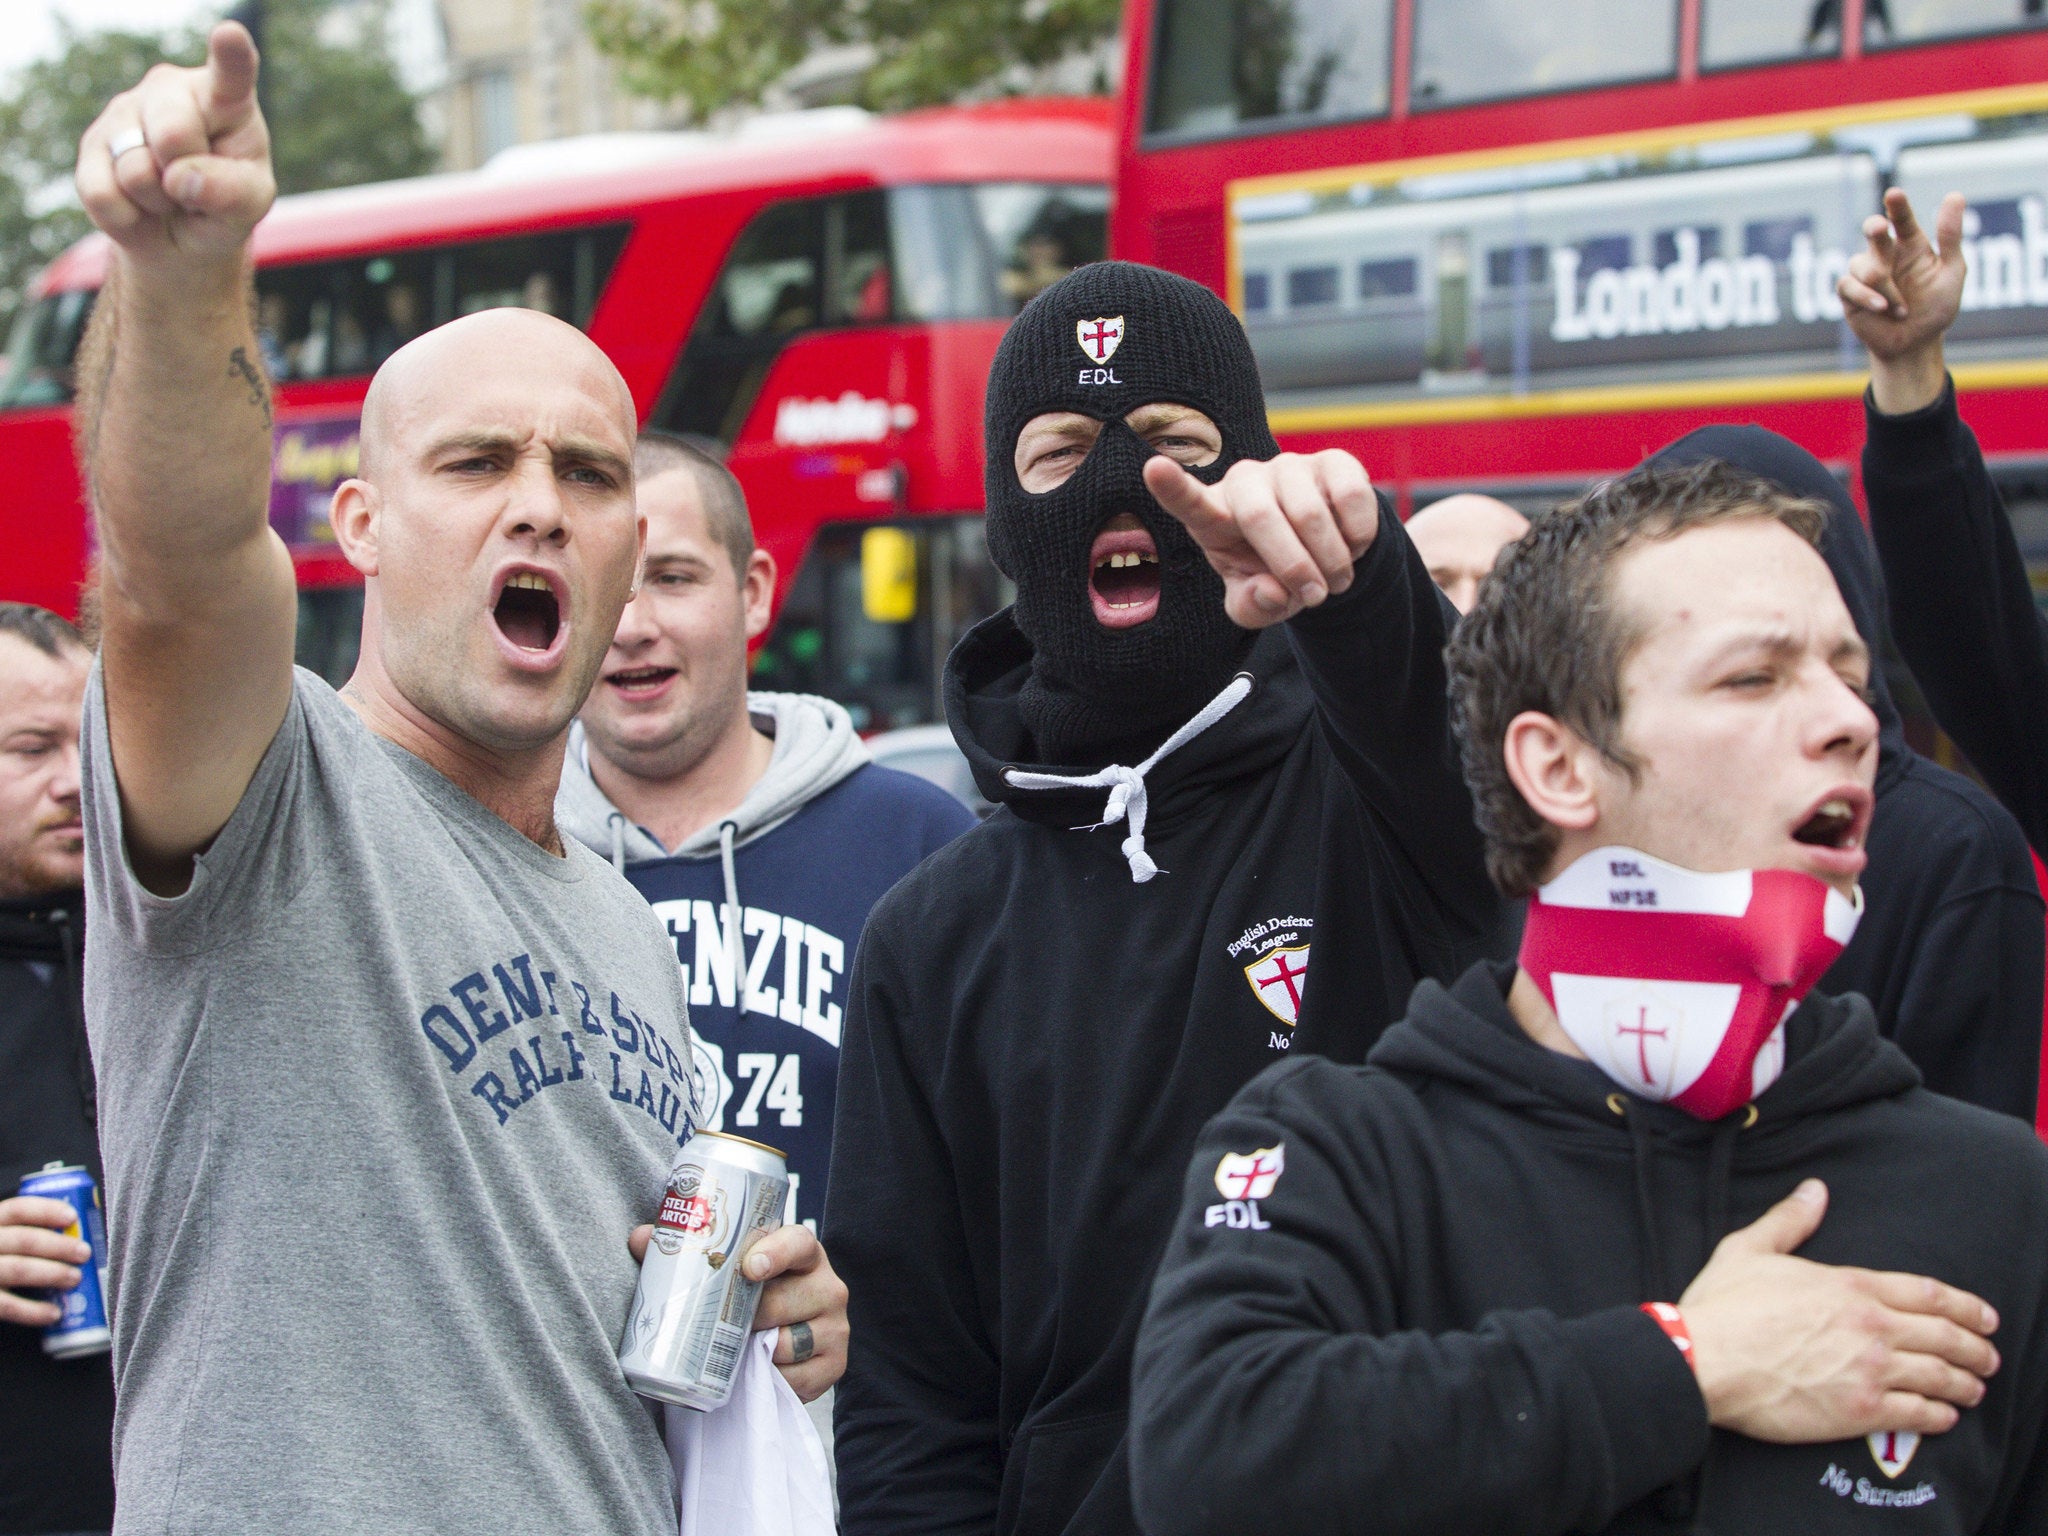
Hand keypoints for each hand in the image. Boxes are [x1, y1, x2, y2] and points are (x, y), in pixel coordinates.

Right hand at [0, 1196, 93, 1328]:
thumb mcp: (3, 1240)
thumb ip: (24, 1234)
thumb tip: (74, 1235)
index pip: (17, 1209)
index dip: (46, 1210)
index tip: (72, 1216)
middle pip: (23, 1239)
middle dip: (58, 1246)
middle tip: (84, 1253)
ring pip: (17, 1269)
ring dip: (51, 1273)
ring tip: (74, 1278)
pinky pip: (6, 1305)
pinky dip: (33, 1311)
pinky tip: (53, 1313)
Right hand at [74, 22, 274, 275]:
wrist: (180, 238)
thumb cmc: (224, 207)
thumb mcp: (249, 206)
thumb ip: (232, 192)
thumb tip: (181, 179)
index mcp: (225, 98)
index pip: (230, 75)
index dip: (229, 55)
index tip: (230, 34)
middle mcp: (172, 91)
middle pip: (174, 135)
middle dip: (186, 175)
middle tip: (195, 185)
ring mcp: (126, 112)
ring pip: (137, 171)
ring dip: (158, 201)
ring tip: (169, 195)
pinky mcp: (92, 146)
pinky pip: (105, 195)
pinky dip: (128, 217)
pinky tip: (138, 204)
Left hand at [628, 1222, 847, 1401]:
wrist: (784, 1334)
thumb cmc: (752, 1294)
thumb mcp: (729, 1269)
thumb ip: (687, 1250)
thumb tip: (641, 1238)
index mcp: (803, 1253)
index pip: (798, 1243)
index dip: (776, 1252)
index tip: (748, 1267)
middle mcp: (827, 1285)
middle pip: (786, 1300)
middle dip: (750, 1314)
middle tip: (722, 1323)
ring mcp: (835, 1326)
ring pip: (792, 1341)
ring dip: (760, 1350)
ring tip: (737, 1350)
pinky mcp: (836, 1363)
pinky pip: (801, 1377)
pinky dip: (776, 1379)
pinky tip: (760, 1374)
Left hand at [1144, 450, 1378, 627]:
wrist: (1324, 552)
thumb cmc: (1274, 575)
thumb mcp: (1254, 604)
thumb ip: (1252, 607)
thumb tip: (1272, 591)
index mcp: (1214, 516)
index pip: (1188, 501)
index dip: (1172, 487)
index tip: (1153, 469)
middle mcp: (1246, 482)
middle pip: (1260, 518)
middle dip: (1293, 567)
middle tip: (1316, 597)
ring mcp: (1289, 466)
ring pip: (1310, 513)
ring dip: (1332, 561)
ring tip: (1336, 581)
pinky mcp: (1333, 461)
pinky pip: (1351, 497)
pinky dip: (1358, 537)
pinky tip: (1352, 545)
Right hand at [1678, 1179, 1998, 1442]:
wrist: (1703, 1360)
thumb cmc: (1722, 1306)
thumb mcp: (1750, 1249)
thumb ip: (1789, 1220)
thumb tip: (1813, 1190)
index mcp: (1851, 1286)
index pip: (1929, 1294)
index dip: (1966, 1306)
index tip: (1985, 1317)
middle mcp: (1871, 1326)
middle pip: (1946, 1336)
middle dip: (1976, 1347)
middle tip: (1989, 1357)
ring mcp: (1870, 1370)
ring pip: (1940, 1377)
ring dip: (1965, 1384)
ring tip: (1974, 1389)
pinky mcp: (1859, 1410)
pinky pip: (1917, 1414)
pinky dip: (1939, 1415)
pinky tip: (1944, 1416)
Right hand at [1837, 189, 1966, 413]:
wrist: (1915, 343)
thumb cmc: (1936, 307)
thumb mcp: (1952, 271)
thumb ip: (1950, 236)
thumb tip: (1954, 195)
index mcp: (1911, 245)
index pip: (1902, 219)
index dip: (1897, 206)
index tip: (1894, 194)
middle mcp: (1886, 255)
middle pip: (1873, 231)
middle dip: (1875, 229)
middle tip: (1879, 228)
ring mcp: (1865, 274)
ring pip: (1863, 266)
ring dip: (1884, 287)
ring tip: (1902, 309)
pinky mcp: (1850, 295)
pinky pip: (1849, 286)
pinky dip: (1867, 297)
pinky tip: (1884, 308)